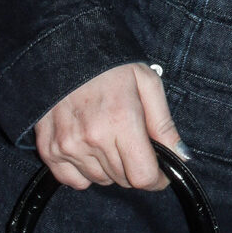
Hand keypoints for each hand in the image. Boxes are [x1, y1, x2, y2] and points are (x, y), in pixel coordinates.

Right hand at [34, 62, 185, 190]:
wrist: (65, 51)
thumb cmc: (112, 66)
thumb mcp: (147, 84)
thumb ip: (164, 124)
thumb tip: (182, 156)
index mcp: (121, 120)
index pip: (142, 175)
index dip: (157, 179)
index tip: (162, 172)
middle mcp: (92, 138)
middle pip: (123, 180)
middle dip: (136, 167)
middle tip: (135, 143)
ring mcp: (68, 147)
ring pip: (100, 180)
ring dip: (111, 168)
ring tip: (111, 138)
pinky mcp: (49, 150)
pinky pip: (74, 181)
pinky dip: (86, 172)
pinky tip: (90, 147)